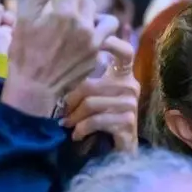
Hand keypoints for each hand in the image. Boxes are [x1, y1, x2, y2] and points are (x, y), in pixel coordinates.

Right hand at [3, 0, 118, 117]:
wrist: (35, 88)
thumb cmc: (24, 53)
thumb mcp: (25, 19)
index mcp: (65, 13)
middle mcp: (84, 26)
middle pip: (88, 1)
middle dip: (76, 0)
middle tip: (63, 8)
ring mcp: (93, 42)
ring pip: (104, 19)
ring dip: (94, 18)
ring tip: (79, 24)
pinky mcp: (97, 56)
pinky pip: (103, 38)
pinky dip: (95, 35)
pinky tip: (80, 40)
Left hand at [62, 36, 138, 151]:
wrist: (118, 150)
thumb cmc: (102, 119)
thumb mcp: (94, 95)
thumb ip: (86, 79)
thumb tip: (60, 62)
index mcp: (123, 74)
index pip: (125, 51)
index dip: (112, 42)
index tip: (95, 41)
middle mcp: (130, 85)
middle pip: (91, 84)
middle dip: (70, 100)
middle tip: (60, 110)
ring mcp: (131, 104)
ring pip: (91, 103)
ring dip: (74, 116)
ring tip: (66, 123)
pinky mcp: (128, 121)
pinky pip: (96, 120)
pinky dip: (81, 128)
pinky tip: (76, 134)